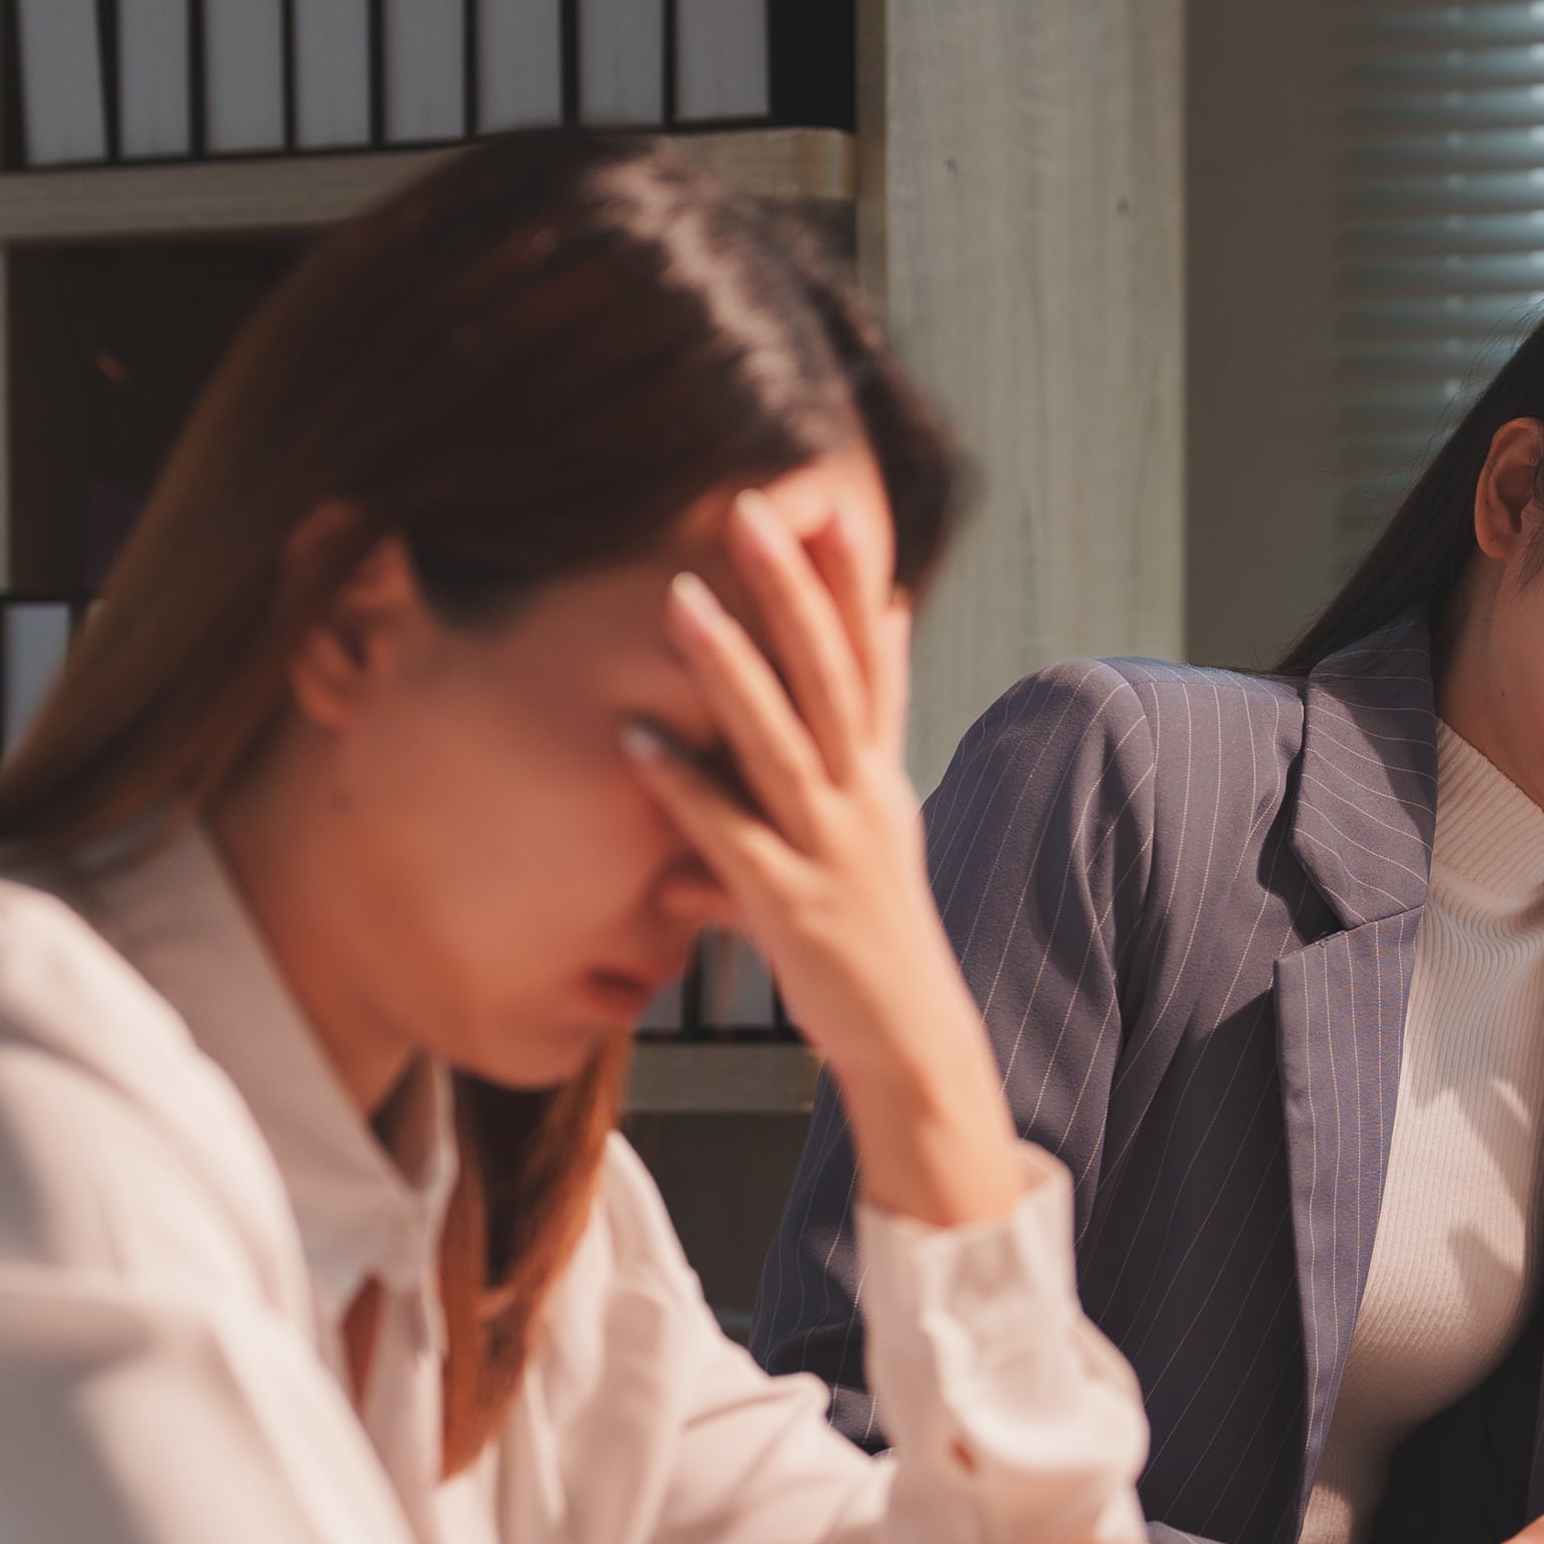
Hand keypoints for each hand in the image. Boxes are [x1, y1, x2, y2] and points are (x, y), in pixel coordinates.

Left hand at [623, 490, 1025, 1229]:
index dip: (853, 583)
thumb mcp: (881, 813)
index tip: (834, 505)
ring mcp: (830, 851)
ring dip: (730, 669)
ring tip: (682, 599)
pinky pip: (731, 838)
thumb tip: (886, 621)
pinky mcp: (791, 907)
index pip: (870, 659)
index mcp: (879, 774)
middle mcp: (863, 800)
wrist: (907, 1039)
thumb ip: (870, 718)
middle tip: (753, 512)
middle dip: (792, 592)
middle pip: (830, 678)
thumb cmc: (873, 925)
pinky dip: (686, 790)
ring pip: (780, 745)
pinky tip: (637, 745)